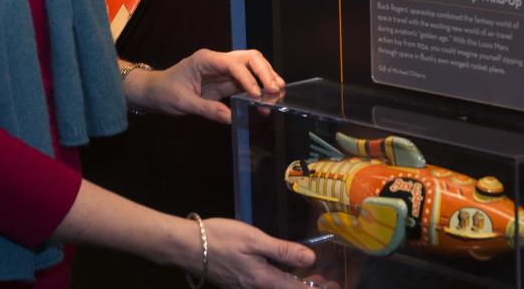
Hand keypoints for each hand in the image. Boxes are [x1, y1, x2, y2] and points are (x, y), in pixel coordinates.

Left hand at [124, 49, 284, 123]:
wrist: (154, 91)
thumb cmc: (164, 92)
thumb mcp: (183, 102)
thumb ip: (207, 109)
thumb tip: (231, 118)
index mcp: (205, 60)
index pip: (233, 64)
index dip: (248, 78)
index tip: (257, 95)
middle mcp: (218, 60)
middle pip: (249, 57)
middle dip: (265, 72)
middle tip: (275, 91)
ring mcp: (224, 70)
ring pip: (252, 67)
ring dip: (266, 78)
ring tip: (277, 95)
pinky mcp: (226, 81)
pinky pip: (248, 80)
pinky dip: (260, 88)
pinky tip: (268, 100)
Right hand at [192, 218, 339, 288]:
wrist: (187, 246)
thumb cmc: (221, 239)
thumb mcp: (254, 240)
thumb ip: (282, 250)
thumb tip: (309, 260)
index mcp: (264, 281)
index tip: (335, 286)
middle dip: (310, 287)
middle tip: (328, 282)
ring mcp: (246, 287)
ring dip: (296, 284)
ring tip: (311, 276)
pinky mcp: (238, 282)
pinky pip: (267, 285)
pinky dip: (282, 280)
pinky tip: (284, 271)